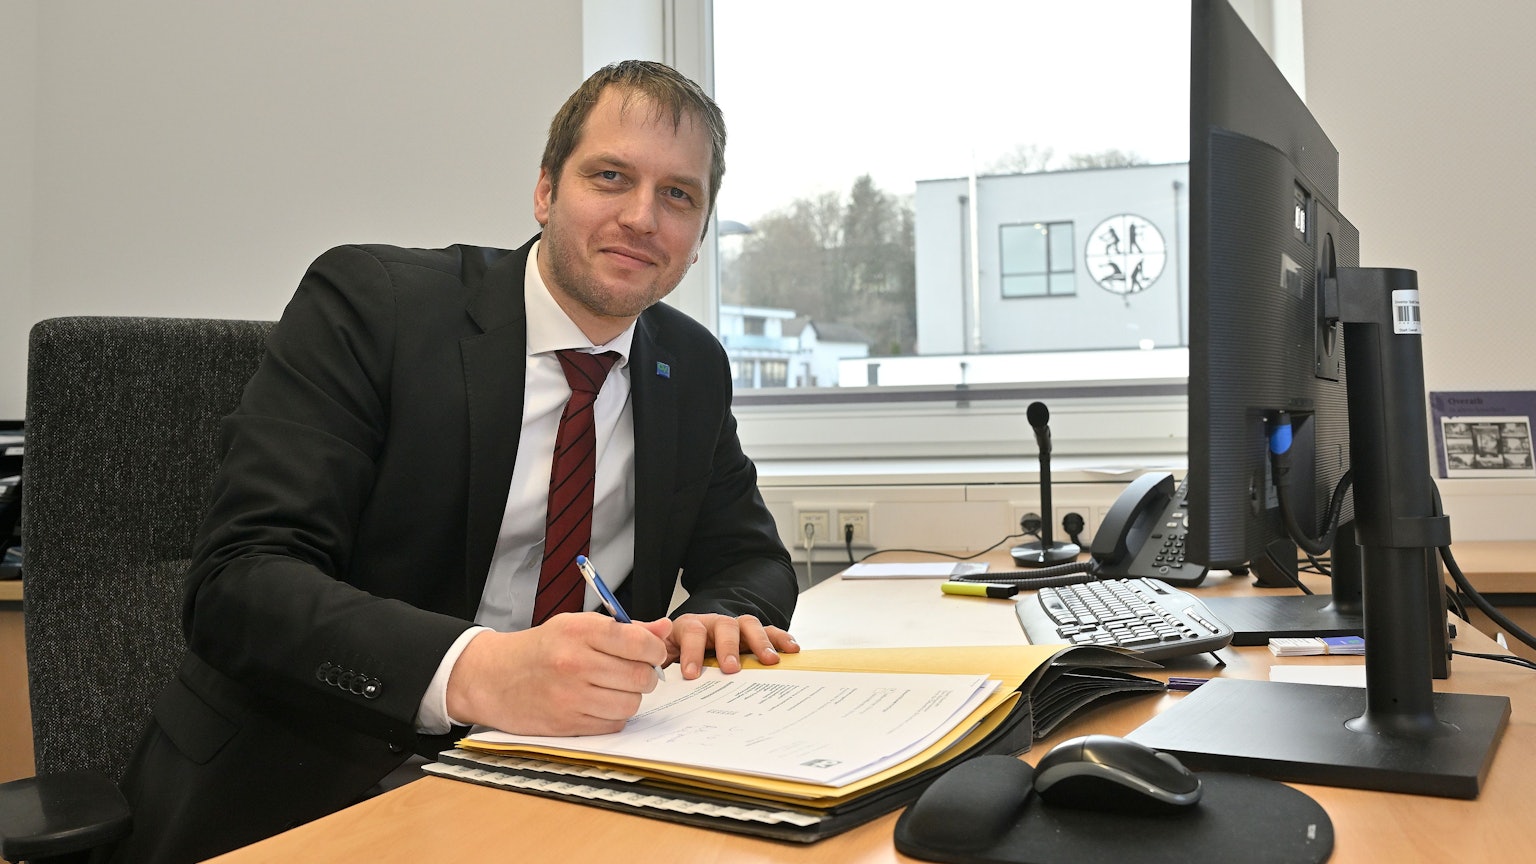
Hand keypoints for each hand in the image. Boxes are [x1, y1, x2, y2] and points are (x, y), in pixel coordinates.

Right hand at [445, 613, 670, 735]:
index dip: (655, 649)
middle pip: (640, 676)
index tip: (652, 652)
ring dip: (631, 697)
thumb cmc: (541, 648)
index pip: (639, 642)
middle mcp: (575, 663)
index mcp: (579, 631)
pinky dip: (614, 716)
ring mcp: (570, 697)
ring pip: (630, 704)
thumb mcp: (576, 625)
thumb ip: (624, 628)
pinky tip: (601, 703)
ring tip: (616, 687)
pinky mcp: (567, 724)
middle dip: (646, 675)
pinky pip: (613, 724)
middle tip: (636, 671)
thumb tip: (665, 629)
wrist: (494, 678)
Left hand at [666, 613, 799, 678]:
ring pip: (748, 625)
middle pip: (724, 625)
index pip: (691, 632)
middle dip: (728, 647)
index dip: (692, 651)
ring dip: (759, 642)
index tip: (692, 674)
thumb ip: (655, 660)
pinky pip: (769, 632)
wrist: (688, 644)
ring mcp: (735, 628)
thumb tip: (648, 669)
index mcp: (688, 627)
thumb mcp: (660, 656)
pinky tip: (791, 650)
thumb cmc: (677, 654)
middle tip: (731, 668)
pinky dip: (781, 639)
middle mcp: (713, 623)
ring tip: (769, 661)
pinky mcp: (752, 635)